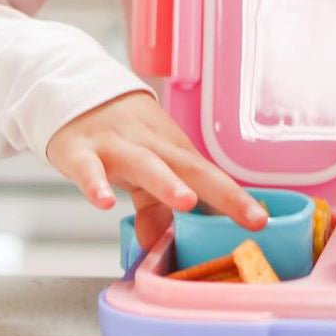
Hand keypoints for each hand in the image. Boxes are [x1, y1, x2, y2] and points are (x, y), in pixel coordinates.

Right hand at [46, 90, 268, 250]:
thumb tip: (158, 245)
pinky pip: (88, 168)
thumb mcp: (141, 167)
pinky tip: (104, 202)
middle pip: (188, 166)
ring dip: (167, 181)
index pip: (208, 174)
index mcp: (170, 149)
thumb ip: (152, 206)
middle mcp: (149, 144)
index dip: (234, 198)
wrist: (76, 90)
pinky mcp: (79, 150)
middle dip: (220, 191)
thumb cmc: (118, 134)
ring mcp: (115, 145)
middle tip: (248, 216)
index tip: (259, 220)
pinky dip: (95, 184)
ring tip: (186, 201)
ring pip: (144, 163)